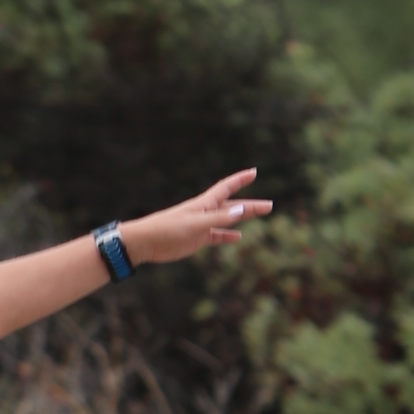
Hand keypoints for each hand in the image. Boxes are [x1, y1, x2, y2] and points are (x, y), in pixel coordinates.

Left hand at [123, 171, 271, 267]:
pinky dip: (227, 236)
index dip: (240, 179)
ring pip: (227, 220)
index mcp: (204, 204)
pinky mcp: (196, 238)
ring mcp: (201, 225)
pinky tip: (238, 238)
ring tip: (258, 216)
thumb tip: (241, 210)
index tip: (254, 172)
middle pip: (232, 206)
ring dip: (242, 218)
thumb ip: (218, 219)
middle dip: (251, 205)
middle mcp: (205, 212)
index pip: (227, 188)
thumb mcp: (195, 224)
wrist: (144, 242)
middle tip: (270, 206)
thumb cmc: (167, 230)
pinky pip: (216, 236)